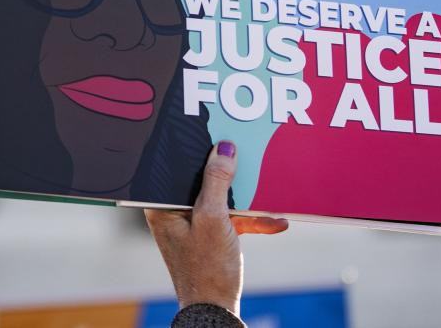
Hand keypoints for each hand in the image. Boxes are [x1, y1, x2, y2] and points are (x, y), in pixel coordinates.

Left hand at [144, 142, 288, 315]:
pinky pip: (232, 219)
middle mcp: (176, 212)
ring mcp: (195, 225)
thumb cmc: (207, 269)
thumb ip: (217, 181)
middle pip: (203, 179)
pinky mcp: (212, 237)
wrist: (217, 312)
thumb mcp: (213, 218)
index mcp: (163, 206)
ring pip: (222, 198)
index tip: (215, 132)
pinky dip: (253, 220)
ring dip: (247, 198)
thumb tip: (224, 149)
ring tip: (269, 187)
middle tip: (246, 152)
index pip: (177, 166)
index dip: (196, 149)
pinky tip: (276, 222)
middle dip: (229, 171)